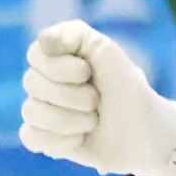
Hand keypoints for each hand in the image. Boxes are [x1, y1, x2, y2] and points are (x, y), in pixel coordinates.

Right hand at [17, 23, 175, 175]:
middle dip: (72, 96)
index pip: (35, 54)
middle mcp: (45, 79)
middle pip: (31, 83)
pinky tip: (80, 139)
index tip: (88, 73)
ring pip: (31, 112)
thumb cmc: (127, 89)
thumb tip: (42, 41)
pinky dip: (60, 140)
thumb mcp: (108, 52)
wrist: (144, 132)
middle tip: (97, 100)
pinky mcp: (43, 137)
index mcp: (57, 55)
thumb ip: (75, 35)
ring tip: (93, 121)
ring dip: (70, 120)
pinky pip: (32, 138)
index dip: (60, 68)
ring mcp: (42, 109)